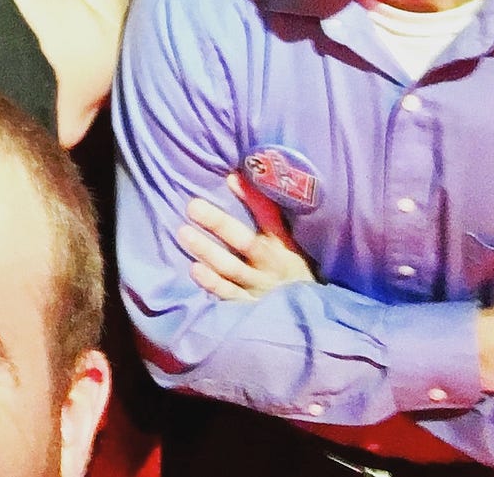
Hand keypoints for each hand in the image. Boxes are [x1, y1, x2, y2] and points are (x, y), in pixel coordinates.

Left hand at [177, 171, 314, 300]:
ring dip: (208, 250)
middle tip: (193, 206)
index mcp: (284, 245)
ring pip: (231, 267)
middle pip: (245, 241)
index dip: (251, 198)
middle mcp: (272, 265)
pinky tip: (195, 269)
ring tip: (184, 233)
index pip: (269, 217)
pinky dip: (213, 283)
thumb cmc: (291, 269)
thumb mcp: (286, 243)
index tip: (230, 178)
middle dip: (219, 223)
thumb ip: (265, 214)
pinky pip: (230, 295)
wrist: (309, 315)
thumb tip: (234, 177)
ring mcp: (260, 287)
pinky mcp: (250, 307)